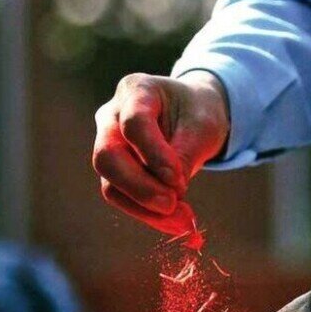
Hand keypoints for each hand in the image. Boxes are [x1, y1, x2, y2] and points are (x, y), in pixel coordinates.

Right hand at [92, 69, 228, 237]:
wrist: (191, 116)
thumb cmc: (197, 113)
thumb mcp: (201, 127)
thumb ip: (184, 156)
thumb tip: (170, 199)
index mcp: (136, 90)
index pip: (134, 124)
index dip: (155, 155)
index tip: (179, 180)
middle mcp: (112, 115)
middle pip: (108, 156)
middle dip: (140, 187)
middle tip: (172, 205)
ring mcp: (108, 144)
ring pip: (110, 182)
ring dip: (145, 207)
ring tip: (182, 219)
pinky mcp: (114, 172)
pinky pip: (121, 197)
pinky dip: (147, 214)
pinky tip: (173, 221)